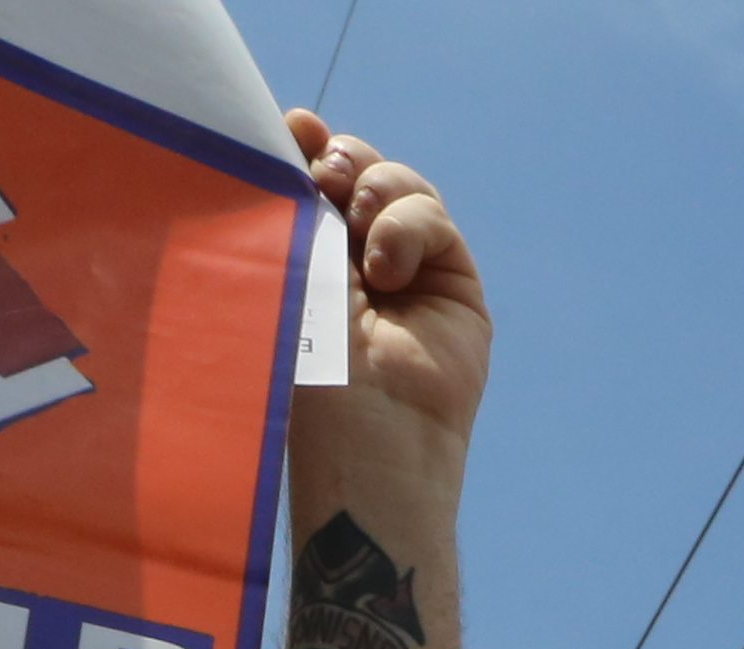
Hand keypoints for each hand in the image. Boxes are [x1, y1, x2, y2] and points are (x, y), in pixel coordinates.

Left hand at [286, 116, 490, 457]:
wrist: (364, 434)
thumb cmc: (305, 367)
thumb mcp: (289, 265)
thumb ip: (295, 195)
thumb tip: (300, 119)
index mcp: (301, 259)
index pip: (307, 179)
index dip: (305, 144)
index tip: (293, 127)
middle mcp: (353, 263)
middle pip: (356, 170)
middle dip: (341, 160)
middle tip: (323, 179)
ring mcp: (408, 273)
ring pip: (399, 186)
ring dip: (376, 190)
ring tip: (356, 231)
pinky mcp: (454, 285)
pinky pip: (433, 218)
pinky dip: (408, 227)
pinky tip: (387, 272)